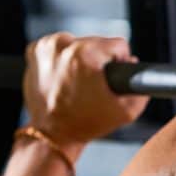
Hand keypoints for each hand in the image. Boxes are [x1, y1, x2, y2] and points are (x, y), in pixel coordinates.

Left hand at [22, 33, 148, 153]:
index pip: (118, 44)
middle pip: (96, 42)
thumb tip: (133, 63)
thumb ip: (141, 86)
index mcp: (86, 54)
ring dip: (81, 58)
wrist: (55, 133)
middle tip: (93, 84)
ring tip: (79, 82)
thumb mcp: (127, 111)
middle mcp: (63, 46)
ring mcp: (46, 47)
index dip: (121, 61)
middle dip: (99, 60)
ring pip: (78, 43)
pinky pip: (59, 47)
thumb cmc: (86, 122)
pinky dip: (63, 59)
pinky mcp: (34, 51)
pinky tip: (65, 77)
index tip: (111, 76)